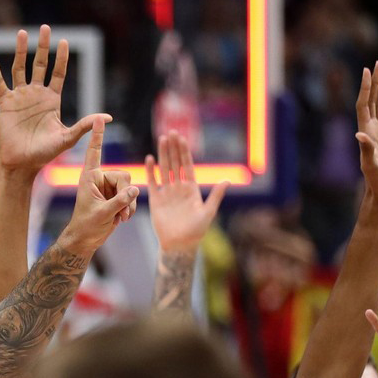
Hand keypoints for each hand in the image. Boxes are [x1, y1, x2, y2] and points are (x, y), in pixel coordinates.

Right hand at [0, 26, 101, 177]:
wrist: (21, 163)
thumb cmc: (44, 153)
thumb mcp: (67, 138)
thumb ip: (85, 125)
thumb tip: (108, 117)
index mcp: (52, 100)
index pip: (58, 73)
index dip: (61, 58)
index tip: (64, 41)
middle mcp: (36, 94)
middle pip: (40, 64)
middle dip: (43, 47)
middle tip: (46, 28)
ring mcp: (20, 97)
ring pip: (20, 68)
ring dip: (20, 51)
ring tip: (22, 33)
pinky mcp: (5, 104)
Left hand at [55, 117, 136, 259]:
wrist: (86, 240)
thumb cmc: (86, 226)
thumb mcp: (102, 213)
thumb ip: (119, 201)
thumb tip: (135, 189)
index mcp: (89, 177)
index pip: (94, 152)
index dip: (97, 135)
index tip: (99, 118)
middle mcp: (100, 179)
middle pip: (124, 176)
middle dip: (126, 194)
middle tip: (120, 211)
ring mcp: (109, 187)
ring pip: (130, 187)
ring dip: (128, 204)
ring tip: (119, 217)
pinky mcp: (116, 196)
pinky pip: (131, 196)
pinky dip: (129, 207)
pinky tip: (121, 218)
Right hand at [146, 131, 227, 253]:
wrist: (179, 244)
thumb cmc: (196, 231)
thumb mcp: (208, 212)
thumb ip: (215, 196)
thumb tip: (227, 181)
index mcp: (192, 188)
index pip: (188, 165)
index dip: (185, 152)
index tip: (182, 138)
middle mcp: (179, 188)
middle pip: (175, 163)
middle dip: (173, 148)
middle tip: (171, 133)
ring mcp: (167, 193)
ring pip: (165, 169)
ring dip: (163, 155)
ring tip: (161, 140)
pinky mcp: (156, 200)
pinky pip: (153, 182)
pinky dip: (151, 171)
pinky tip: (150, 159)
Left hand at [356, 62, 377, 202]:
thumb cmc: (376, 181)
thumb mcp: (371, 165)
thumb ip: (366, 150)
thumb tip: (359, 136)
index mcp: (365, 132)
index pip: (364, 104)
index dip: (365, 87)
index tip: (367, 70)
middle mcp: (370, 130)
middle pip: (372, 100)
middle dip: (374, 82)